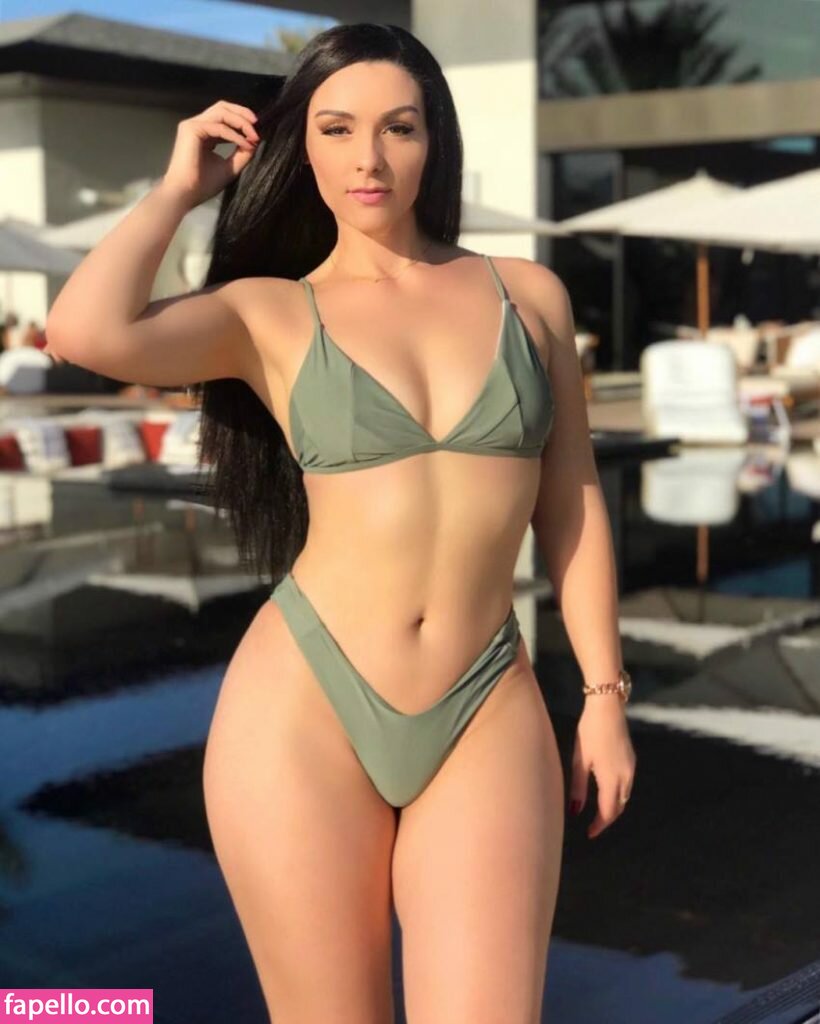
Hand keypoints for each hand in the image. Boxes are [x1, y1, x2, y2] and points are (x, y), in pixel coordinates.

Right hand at [160, 99, 260, 208]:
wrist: (185, 194)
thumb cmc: (202, 185)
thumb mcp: (230, 167)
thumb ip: (242, 153)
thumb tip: (254, 141)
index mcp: (205, 133)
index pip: (224, 117)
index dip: (242, 121)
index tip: (257, 134)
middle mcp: (198, 126)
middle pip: (223, 107)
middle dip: (242, 113)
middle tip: (258, 125)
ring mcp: (193, 125)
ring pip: (221, 112)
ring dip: (241, 122)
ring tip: (254, 136)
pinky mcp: (191, 129)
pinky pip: (219, 127)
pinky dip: (234, 135)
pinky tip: (245, 144)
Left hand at [569, 695, 635, 838]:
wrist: (608, 708)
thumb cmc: (590, 733)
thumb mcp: (580, 760)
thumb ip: (578, 787)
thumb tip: (575, 810)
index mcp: (611, 779)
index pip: (608, 812)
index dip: (599, 825)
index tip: (589, 834)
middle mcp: (626, 777)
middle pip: (619, 807)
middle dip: (607, 819)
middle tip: (593, 826)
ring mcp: (631, 768)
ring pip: (625, 797)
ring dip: (613, 807)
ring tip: (598, 811)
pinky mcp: (632, 760)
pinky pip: (627, 786)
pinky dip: (618, 795)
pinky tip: (607, 792)